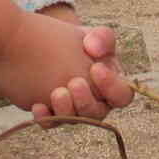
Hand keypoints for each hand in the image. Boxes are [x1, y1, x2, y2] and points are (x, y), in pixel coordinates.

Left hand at [0, 11, 132, 123]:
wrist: (39, 45)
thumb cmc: (72, 41)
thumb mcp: (90, 35)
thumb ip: (102, 37)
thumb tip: (96, 49)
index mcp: (111, 84)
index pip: (122, 95)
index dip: (112, 86)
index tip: (96, 68)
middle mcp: (95, 102)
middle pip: (98, 112)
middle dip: (86, 100)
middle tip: (74, 83)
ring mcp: (73, 110)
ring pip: (74, 120)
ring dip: (66, 109)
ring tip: (56, 93)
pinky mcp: (52, 113)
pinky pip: (50, 123)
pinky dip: (44, 117)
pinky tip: (36, 106)